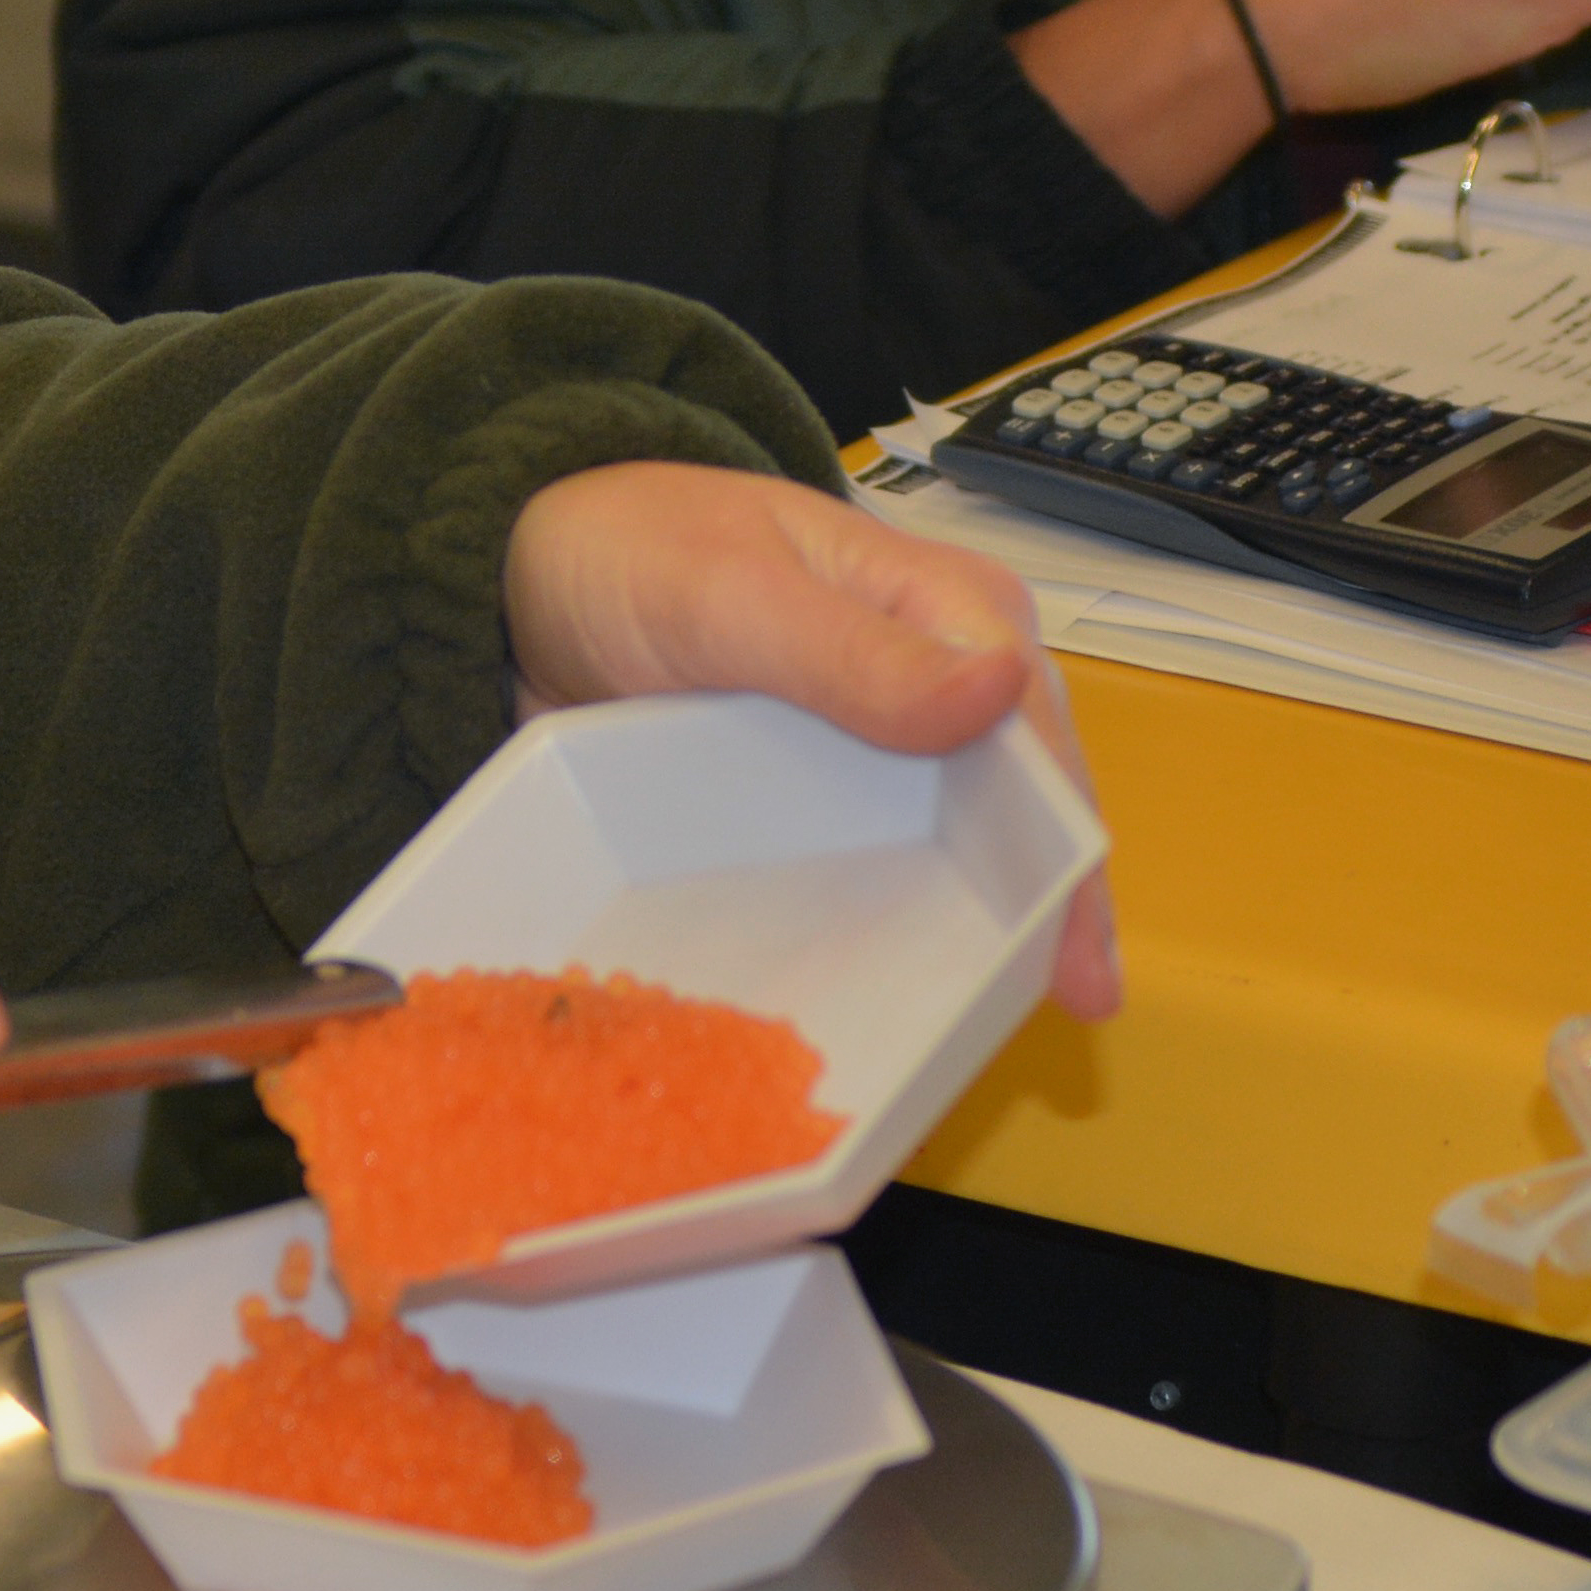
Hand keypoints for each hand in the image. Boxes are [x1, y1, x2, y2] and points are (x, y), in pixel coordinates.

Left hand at [501, 460, 1123, 1019]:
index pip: (1034, 737)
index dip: (1063, 846)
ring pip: (951, 856)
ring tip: (970, 1039)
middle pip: (1012, 810)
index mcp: (949, 607)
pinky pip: (867, 876)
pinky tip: (880, 1007)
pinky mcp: (815, 804)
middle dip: (1033, 908)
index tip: (1070, 954)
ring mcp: (876, 753)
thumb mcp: (734, 594)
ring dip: (962, 936)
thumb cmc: (635, 551)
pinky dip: (879, 936)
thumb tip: (998, 688)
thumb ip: (853, 649)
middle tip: (1041, 1013)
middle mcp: (935, 682)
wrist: (520, 580)